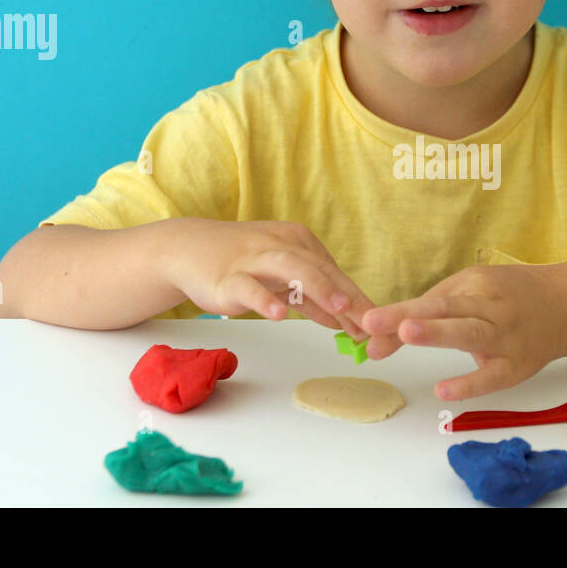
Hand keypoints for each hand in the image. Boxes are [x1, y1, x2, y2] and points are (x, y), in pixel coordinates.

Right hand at [162, 218, 374, 336]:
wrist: (188, 249)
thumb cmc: (242, 264)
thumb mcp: (282, 280)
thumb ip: (312, 300)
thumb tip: (343, 321)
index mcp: (298, 243)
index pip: (334, 273)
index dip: (357, 299)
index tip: (378, 324)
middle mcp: (280, 246)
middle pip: (320, 269)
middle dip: (347, 295)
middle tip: (370, 319)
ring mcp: (254, 260)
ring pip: (290, 268)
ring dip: (317, 286)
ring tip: (339, 307)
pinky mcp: (229, 277)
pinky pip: (249, 287)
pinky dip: (265, 300)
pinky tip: (281, 315)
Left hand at [358, 264, 566, 399]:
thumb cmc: (508, 299)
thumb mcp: (472, 292)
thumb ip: (429, 313)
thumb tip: (378, 340)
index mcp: (476, 284)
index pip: (431, 301)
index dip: (397, 312)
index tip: (366, 323)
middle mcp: (491, 307)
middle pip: (447, 309)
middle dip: (410, 315)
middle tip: (375, 323)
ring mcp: (506, 335)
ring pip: (470, 332)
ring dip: (438, 332)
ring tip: (406, 334)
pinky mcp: (517, 366)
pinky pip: (492, 376)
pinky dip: (469, 383)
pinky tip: (443, 391)